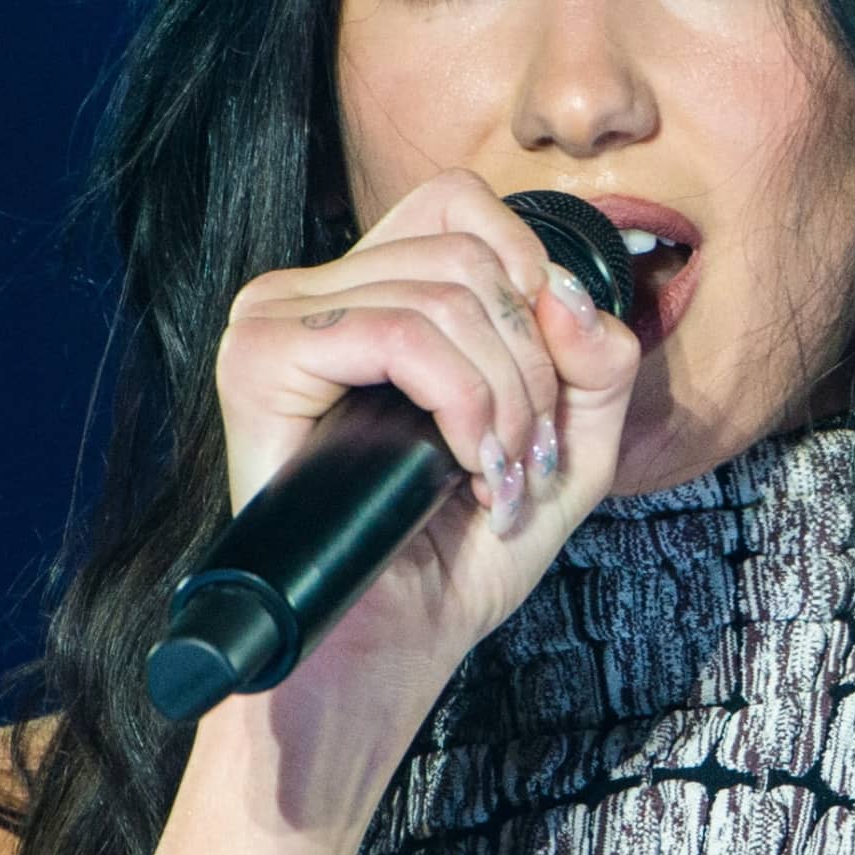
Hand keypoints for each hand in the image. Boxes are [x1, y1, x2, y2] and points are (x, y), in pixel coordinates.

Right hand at [193, 167, 641, 839]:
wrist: (385, 651)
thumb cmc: (457, 554)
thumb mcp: (565, 447)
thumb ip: (596, 361)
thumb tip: (565, 294)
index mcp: (369, 291)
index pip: (460, 203)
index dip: (529, 275)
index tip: (545, 388)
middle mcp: (314, 290)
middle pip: (469, 250)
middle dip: (533, 364)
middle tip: (522, 458)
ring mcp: (276, 317)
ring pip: (446, 294)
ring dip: (505, 398)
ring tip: (495, 478)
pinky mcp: (257, 360)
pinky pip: (399, 335)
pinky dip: (461, 402)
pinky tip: (463, 467)